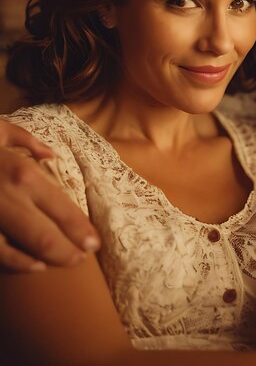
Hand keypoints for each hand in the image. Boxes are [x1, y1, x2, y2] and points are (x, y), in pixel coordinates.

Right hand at [0, 121, 99, 270]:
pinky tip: (32, 266)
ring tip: (65, 263)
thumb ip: (29, 141)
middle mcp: (8, 199)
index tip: (95, 242)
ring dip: (47, 260)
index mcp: (23, 174)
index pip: (62, 209)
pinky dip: (15, 263)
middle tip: (84, 258)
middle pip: (47, 236)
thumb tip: (51, 156)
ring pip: (21, 250)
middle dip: (69, 251)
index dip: (81, 230)